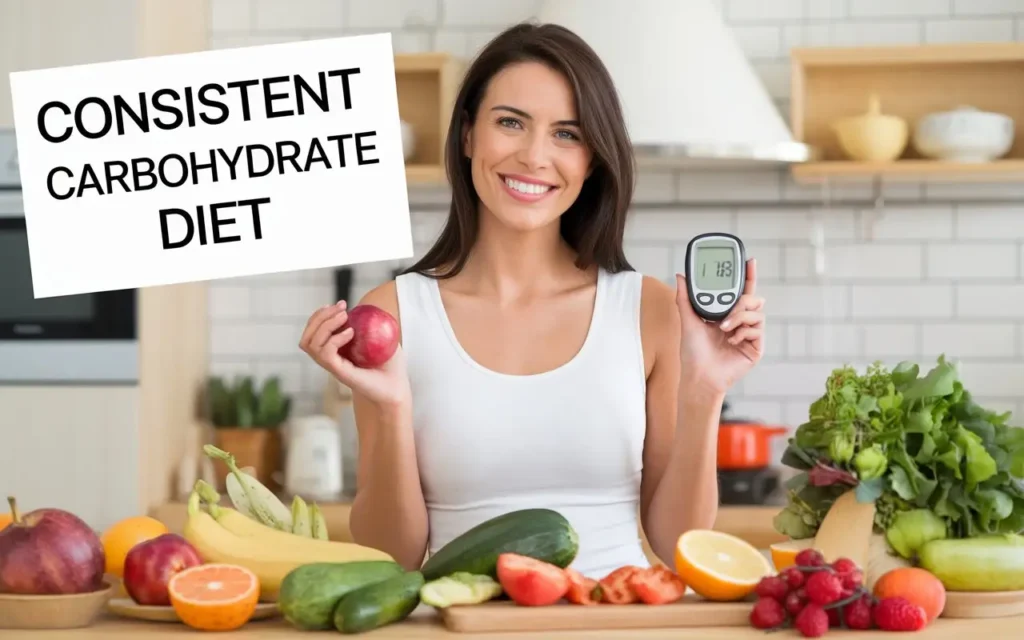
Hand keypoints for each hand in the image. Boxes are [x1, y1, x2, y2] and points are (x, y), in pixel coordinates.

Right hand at [299, 300, 410, 408]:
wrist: (397, 390)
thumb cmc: (391, 366)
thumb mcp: (383, 338)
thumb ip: (373, 324)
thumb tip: (370, 305)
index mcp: (334, 352)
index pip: (313, 333)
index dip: (320, 315)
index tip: (340, 305)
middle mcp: (329, 360)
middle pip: (307, 338)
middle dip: (319, 317)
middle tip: (342, 308)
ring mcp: (333, 367)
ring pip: (310, 344)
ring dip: (324, 325)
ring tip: (344, 317)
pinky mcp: (340, 373)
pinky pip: (326, 354)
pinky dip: (334, 339)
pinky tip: (351, 332)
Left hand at [675, 258, 764, 394]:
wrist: (699, 376)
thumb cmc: (693, 352)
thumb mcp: (688, 320)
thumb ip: (685, 297)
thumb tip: (680, 276)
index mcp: (726, 314)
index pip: (740, 291)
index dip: (747, 276)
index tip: (749, 261)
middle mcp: (740, 322)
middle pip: (753, 299)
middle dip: (743, 298)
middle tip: (731, 305)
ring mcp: (749, 335)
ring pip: (756, 313)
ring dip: (739, 317)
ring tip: (724, 327)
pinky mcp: (756, 347)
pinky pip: (757, 330)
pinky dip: (742, 332)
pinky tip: (731, 340)